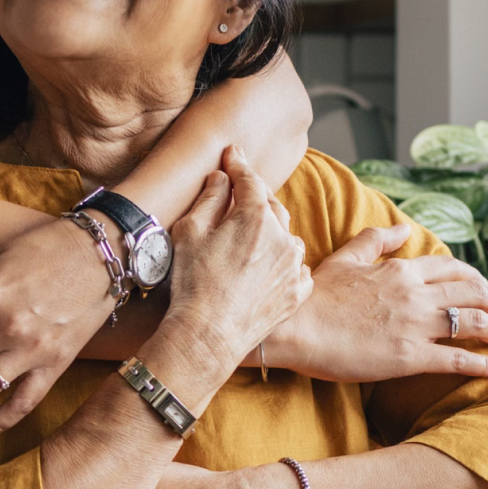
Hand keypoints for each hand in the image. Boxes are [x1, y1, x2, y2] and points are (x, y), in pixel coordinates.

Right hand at [161, 146, 312, 377]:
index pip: (248, 179)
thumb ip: (209, 199)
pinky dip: (283, 262)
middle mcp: (282, 237)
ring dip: (270, 231)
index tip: (232, 153)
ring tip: (251, 236)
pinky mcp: (297, 293)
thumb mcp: (190, 232)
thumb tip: (222, 179)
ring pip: (285, 236)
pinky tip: (268, 267)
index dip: (238, 164)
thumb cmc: (193, 283)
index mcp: (255, 217)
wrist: (208, 336)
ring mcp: (294, 266)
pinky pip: (295, 267)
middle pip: (270, 205)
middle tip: (238, 192)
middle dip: (254, 196)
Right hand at [264, 223, 487, 381]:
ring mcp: (415, 325)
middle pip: (474, 294)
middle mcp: (415, 294)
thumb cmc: (313, 296)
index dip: (476, 280)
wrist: (294, 328)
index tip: (486, 292)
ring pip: (475, 323)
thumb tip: (401, 228)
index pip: (453, 269)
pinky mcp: (410, 356)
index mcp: (400, 270)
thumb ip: (375, 241)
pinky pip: (460, 359)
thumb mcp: (344, 259)